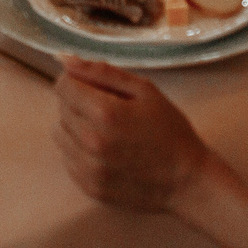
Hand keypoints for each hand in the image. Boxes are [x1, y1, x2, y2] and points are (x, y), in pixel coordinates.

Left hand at [53, 57, 227, 213]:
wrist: (188, 182)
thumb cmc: (170, 131)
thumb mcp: (145, 90)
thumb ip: (102, 72)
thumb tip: (65, 59)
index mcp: (104, 113)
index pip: (63, 86)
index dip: (77, 81)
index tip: (94, 87)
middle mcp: (90, 142)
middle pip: (60, 108)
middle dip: (78, 103)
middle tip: (108, 110)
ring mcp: (89, 169)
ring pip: (60, 134)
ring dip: (76, 127)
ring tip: (106, 132)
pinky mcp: (89, 188)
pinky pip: (68, 159)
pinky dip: (80, 151)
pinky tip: (105, 152)